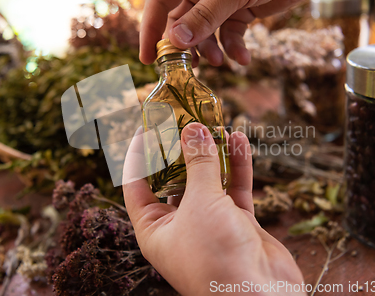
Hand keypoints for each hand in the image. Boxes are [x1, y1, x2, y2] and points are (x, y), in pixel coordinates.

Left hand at [122, 123, 304, 295]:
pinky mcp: (238, 223)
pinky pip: (235, 189)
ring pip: (208, 181)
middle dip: (180, 149)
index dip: (139, 155)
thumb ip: (198, 164)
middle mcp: (180, 225)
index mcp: (155, 229)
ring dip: (212, 153)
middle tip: (183, 118)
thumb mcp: (200, 203)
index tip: (146, 126)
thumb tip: (192, 129)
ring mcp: (210, 224)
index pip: (137, 186)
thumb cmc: (216, 256)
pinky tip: (238, 140)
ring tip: (213, 122)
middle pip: (175, 179)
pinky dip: (237, 165)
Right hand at [140, 0, 320, 65]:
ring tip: (220, 62)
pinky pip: (228, 34)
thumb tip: (176, 42)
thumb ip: (206, 15)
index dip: (151, 28)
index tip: (148, 57)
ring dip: (210, 50)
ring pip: (204, 33)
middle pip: (180, 21)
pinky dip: (233, 48)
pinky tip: (243, 58)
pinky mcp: (239, 11)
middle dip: (185, 46)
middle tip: (187, 69)